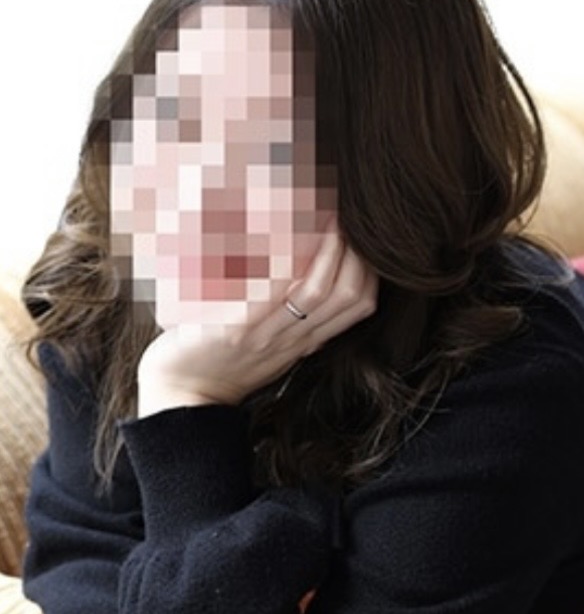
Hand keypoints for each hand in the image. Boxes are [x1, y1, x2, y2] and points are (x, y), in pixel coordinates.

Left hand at [136, 220, 377, 414]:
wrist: (185, 395)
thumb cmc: (222, 361)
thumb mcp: (271, 343)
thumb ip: (290, 317)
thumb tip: (305, 274)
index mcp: (306, 340)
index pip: (360, 305)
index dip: (369, 268)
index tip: (360, 236)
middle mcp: (293, 339)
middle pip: (346, 296)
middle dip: (354, 252)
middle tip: (345, 218)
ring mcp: (266, 336)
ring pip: (315, 294)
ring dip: (326, 253)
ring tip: (325, 220)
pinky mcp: (235, 332)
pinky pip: (267, 297)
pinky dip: (281, 266)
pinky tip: (282, 236)